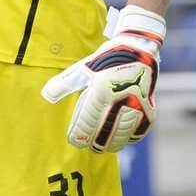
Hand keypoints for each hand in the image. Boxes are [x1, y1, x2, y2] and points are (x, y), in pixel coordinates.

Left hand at [41, 5, 164, 152]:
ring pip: (122, 136)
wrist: (138, 49)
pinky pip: (138, 131)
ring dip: (111, 144)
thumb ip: (63, 84)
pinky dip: (129, 138)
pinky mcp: (149, 109)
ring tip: (103, 146)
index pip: (87, 124)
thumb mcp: (82, 69)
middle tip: (89, 146)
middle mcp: (120, 100)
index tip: (74, 140)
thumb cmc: (106, 59)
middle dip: (95, 143)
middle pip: (104, 134)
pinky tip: (122, 138)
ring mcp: (137, 106)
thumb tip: (46, 96)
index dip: (79, 136)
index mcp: (101, 91)